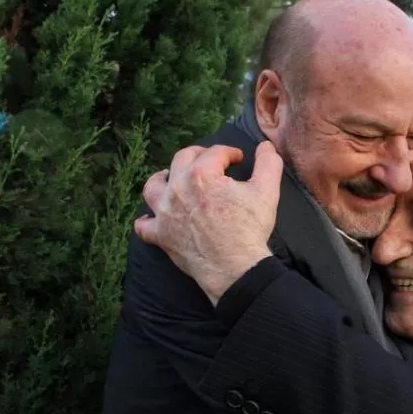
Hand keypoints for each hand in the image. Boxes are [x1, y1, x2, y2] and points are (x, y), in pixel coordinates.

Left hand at [135, 141, 283, 302]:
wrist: (234, 267)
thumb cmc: (249, 229)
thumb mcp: (266, 192)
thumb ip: (268, 163)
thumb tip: (266, 146)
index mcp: (202, 174)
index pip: (215, 153)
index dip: (229, 152)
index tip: (237, 158)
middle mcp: (177, 188)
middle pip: (182, 160)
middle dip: (198, 155)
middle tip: (211, 162)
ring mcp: (164, 213)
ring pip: (153, 187)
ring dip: (162, 179)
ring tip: (171, 178)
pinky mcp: (161, 235)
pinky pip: (144, 226)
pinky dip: (147, 220)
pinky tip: (154, 218)